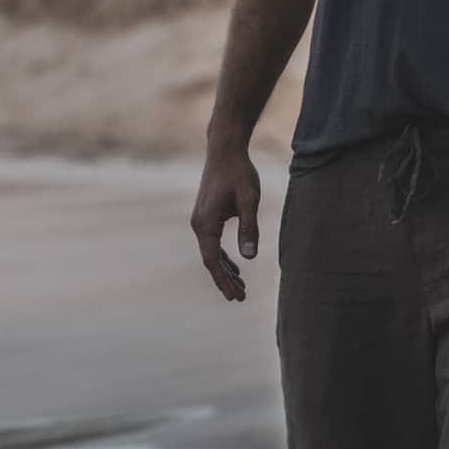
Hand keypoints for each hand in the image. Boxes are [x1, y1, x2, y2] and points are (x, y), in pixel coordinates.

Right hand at [191, 144, 260, 301]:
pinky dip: (223, 256)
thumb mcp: (249, 200)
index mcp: (206, 223)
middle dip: (225, 279)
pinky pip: (213, 242)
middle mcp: (199, 224)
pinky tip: (234, 266)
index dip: (223, 280)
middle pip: (211, 260)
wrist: (224, 150)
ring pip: (211, 252)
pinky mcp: (206, 215)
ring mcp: (201, 219)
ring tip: (240, 287)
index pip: (212, 260)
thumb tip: (249, 257)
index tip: (234, 296)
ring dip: (224, 269)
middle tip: (240, 297)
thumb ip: (249, 228)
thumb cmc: (239, 173)